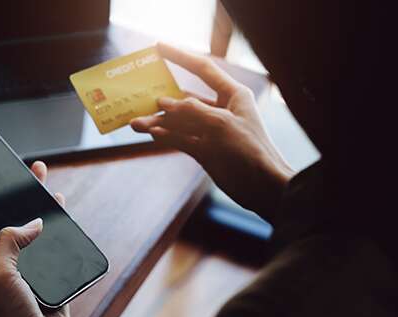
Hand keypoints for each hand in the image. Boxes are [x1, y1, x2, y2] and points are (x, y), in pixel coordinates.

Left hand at [0, 161, 71, 316]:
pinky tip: (61, 213)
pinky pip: (52, 245)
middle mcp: (2, 260)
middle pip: (3, 218)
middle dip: (8, 194)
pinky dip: (57, 227)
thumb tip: (32, 223)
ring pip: (30, 228)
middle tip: (16, 170)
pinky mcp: (48, 274)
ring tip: (41, 181)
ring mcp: (26, 267)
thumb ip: (8, 242)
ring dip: (36, 205)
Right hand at [131, 43, 292, 221]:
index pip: (203, 69)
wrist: (263, 187)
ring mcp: (211, 131)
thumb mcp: (220, 124)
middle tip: (137, 96)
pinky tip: (150, 133)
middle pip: (185, 98)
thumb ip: (190, 111)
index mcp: (233, 94)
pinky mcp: (205, 150)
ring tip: (135, 124)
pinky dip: (166, 136)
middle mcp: (221, 109)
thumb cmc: (249, 149)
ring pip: (179, 122)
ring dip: (158, 122)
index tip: (158, 47)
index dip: (180, 57)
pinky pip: (181, 139)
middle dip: (161, 98)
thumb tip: (163, 103)